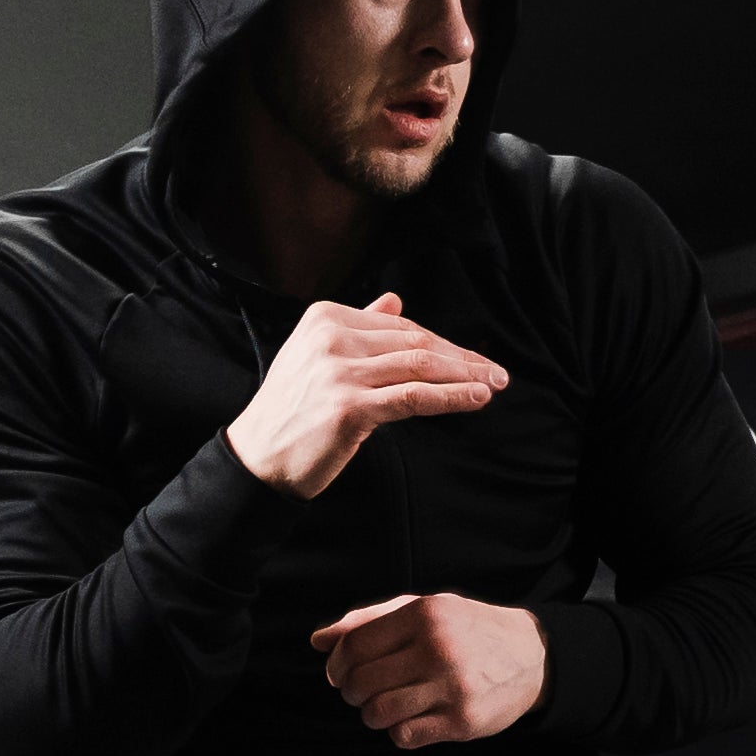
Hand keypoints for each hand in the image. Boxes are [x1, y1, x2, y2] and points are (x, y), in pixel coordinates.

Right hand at [224, 292, 506, 498]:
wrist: (259, 455)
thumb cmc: (294, 409)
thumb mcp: (319, 356)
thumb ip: (359, 327)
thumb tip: (395, 300)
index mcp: (325, 318)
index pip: (401, 326)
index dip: (443, 343)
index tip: (473, 358)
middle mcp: (331, 338)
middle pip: (415, 343)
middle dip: (462, 358)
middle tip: (496, 372)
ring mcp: (339, 372)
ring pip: (420, 367)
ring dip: (466, 375)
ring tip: (494, 384)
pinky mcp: (350, 407)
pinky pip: (414, 398)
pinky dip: (452, 397)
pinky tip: (476, 399)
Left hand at [315, 593, 546, 749]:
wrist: (532, 655)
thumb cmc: (467, 630)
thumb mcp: (423, 609)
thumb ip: (369, 620)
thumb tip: (319, 641)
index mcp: (424, 615)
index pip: (354, 647)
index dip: (338, 665)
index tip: (342, 674)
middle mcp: (439, 649)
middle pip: (362, 683)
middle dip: (353, 693)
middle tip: (365, 692)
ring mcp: (453, 688)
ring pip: (378, 713)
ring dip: (373, 715)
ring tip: (386, 707)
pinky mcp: (463, 721)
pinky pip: (405, 736)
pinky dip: (399, 732)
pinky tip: (412, 719)